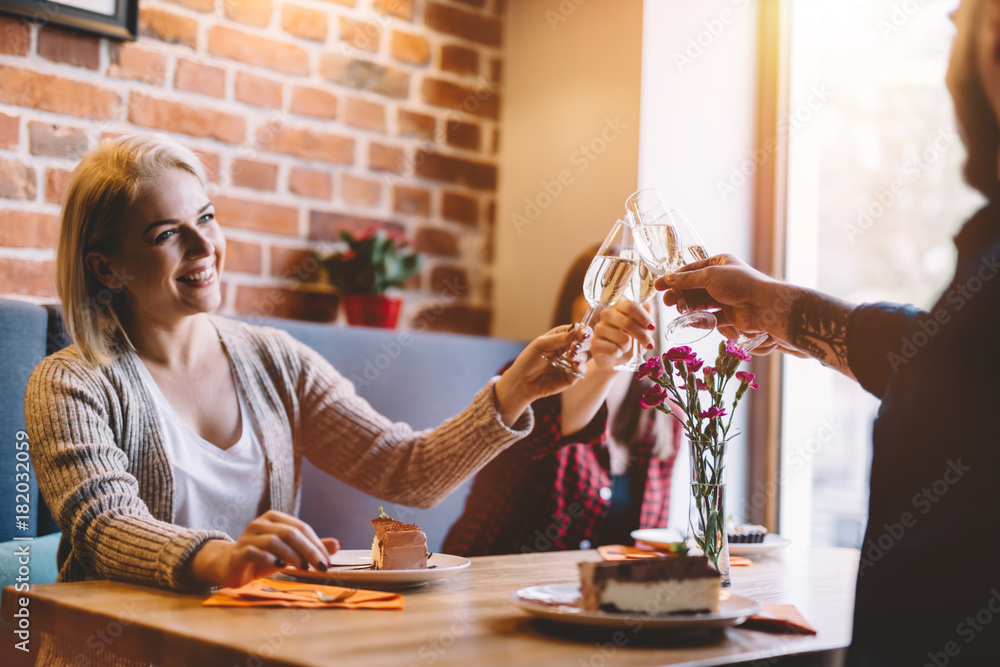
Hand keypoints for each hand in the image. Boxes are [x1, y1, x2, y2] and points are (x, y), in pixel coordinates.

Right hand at [184, 510, 340, 588]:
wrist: (230, 566)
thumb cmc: (263, 557)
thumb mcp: (290, 553)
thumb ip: (311, 548)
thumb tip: (337, 545)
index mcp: (275, 519)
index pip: (301, 528)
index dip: (316, 544)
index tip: (327, 561)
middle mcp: (261, 523)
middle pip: (290, 533)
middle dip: (309, 550)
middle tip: (320, 567)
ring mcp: (248, 536)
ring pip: (275, 541)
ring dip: (292, 555)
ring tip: (303, 569)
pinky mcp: (238, 552)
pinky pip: (255, 552)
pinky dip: (270, 558)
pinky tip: (280, 566)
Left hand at [494, 324, 589, 425]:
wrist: (522, 381)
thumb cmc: (529, 359)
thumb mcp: (541, 344)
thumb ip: (559, 338)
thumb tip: (576, 329)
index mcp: (560, 337)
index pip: (576, 330)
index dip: (581, 330)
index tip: (582, 332)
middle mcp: (567, 348)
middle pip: (584, 342)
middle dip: (583, 342)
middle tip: (575, 345)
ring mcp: (570, 362)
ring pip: (584, 355)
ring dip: (580, 354)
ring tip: (570, 355)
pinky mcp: (571, 376)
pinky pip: (581, 370)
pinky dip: (581, 366)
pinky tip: (575, 364)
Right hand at [591, 300, 655, 370]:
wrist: (614, 360)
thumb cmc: (629, 342)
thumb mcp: (641, 330)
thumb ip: (645, 317)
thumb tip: (648, 304)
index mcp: (619, 307)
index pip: (631, 306)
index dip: (643, 317)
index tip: (652, 327)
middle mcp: (607, 314)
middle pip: (627, 322)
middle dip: (642, 336)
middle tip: (649, 344)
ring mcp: (599, 328)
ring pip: (623, 339)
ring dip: (629, 347)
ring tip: (625, 348)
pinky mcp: (595, 344)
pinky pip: (614, 350)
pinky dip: (620, 354)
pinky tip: (617, 352)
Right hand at [655, 253, 780, 337]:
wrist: (762, 305)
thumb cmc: (739, 283)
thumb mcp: (709, 276)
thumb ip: (687, 279)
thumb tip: (669, 279)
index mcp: (720, 263)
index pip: (692, 269)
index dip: (675, 277)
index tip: (659, 285)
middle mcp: (722, 280)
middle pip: (694, 287)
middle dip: (680, 294)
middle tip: (666, 301)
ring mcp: (726, 297)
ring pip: (701, 303)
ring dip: (688, 306)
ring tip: (678, 310)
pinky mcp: (729, 315)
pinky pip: (710, 317)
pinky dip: (700, 319)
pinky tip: (690, 320)